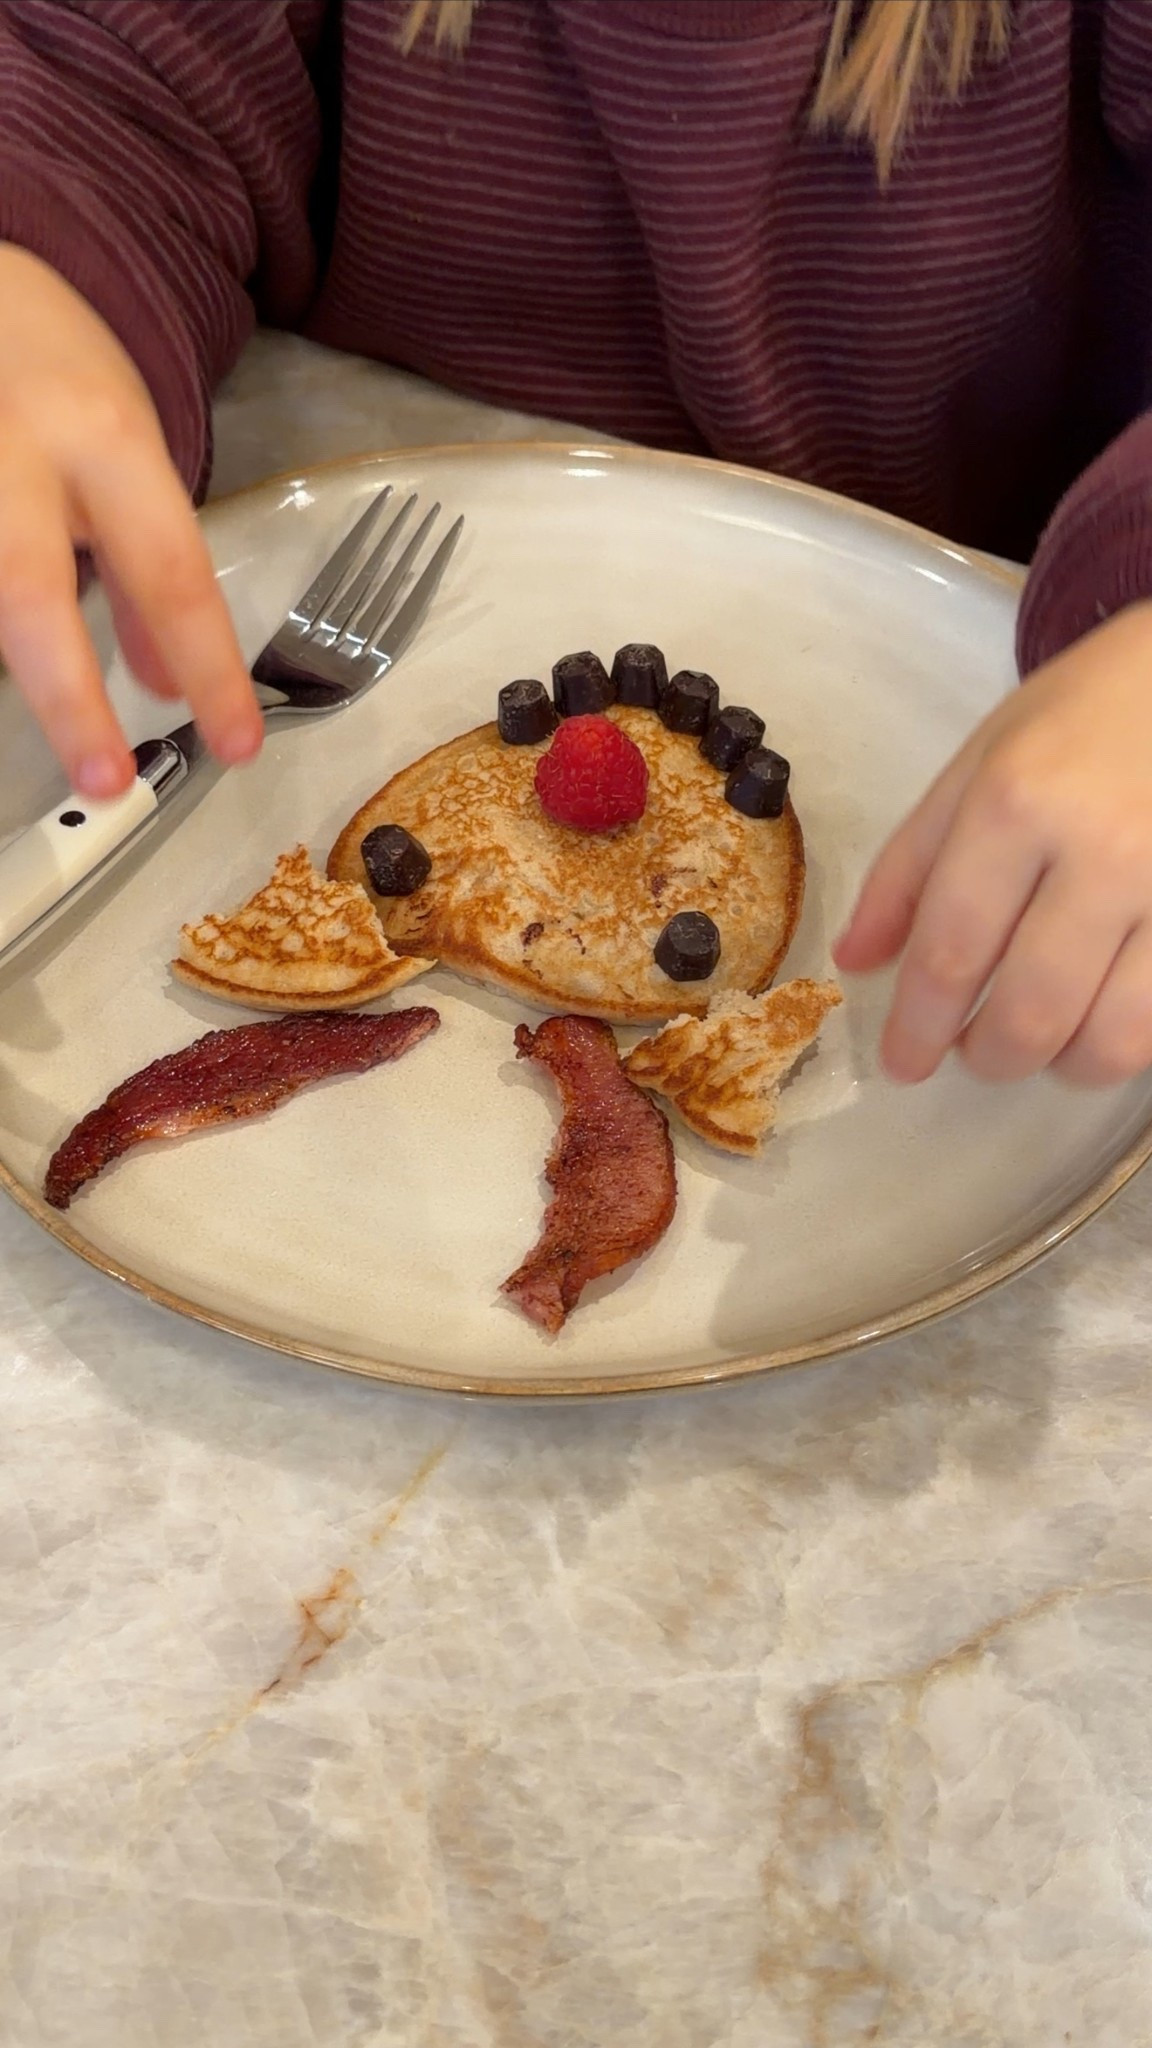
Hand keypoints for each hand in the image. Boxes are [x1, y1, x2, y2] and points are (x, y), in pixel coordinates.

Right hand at [0, 244, 260, 798]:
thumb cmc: (61, 376)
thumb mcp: (129, 453)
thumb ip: (145, 571)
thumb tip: (171, 687)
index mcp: (102, 438)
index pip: (172, 574)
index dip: (210, 670)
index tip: (236, 746)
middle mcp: (14, 452)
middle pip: (34, 596)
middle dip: (70, 701)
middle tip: (109, 781)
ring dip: (23, 666)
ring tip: (69, 727)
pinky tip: (18, 661)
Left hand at [834, 601, 1151, 1087]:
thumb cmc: (1088, 712)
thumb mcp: (983, 761)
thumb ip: (911, 864)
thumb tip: (857, 961)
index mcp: (1018, 804)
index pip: (951, 951)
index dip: (919, 1027)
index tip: (903, 1064)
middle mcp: (1102, 852)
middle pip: (1029, 1010)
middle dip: (989, 1056)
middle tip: (976, 1053)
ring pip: (1112, 1038)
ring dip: (1064, 1064)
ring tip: (1046, 1042)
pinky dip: (1127, 1037)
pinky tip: (1105, 1012)